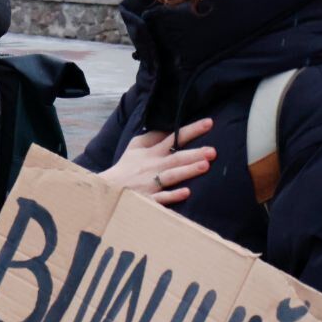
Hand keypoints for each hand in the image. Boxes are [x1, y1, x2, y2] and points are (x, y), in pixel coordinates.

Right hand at [98, 118, 215, 204]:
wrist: (108, 189)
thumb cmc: (125, 167)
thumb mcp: (134, 147)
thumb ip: (151, 137)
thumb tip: (168, 127)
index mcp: (152, 153)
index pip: (173, 138)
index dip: (191, 130)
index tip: (209, 123)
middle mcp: (153, 167)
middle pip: (176, 158)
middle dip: (194, 154)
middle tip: (213, 151)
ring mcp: (151, 183)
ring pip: (171, 176)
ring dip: (187, 171)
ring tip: (205, 166)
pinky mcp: (148, 199)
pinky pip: (162, 197)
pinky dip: (173, 195)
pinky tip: (187, 192)